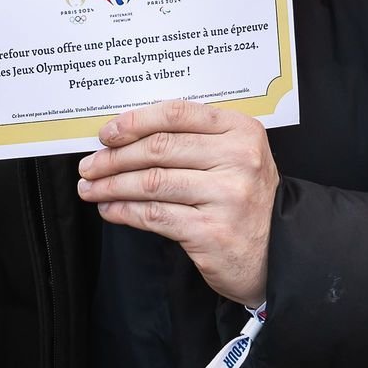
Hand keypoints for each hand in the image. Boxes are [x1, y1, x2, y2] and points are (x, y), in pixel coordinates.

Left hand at [76, 100, 278, 306]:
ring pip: (152, 182)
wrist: (277, 253)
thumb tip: (126, 136)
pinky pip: (155, 216)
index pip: (177, 115)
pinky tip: (110, 209)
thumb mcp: (233, 157)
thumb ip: (194, 140)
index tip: (107, 133)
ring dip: (112, 185)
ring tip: (91, 188)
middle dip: (115, 157)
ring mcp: (226, 197)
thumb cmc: (245, 199)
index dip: (135, 121)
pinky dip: (125, 212)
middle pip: (159, 148)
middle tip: (90, 165)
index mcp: (241, 131)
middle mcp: (238, 160)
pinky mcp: (211, 232)